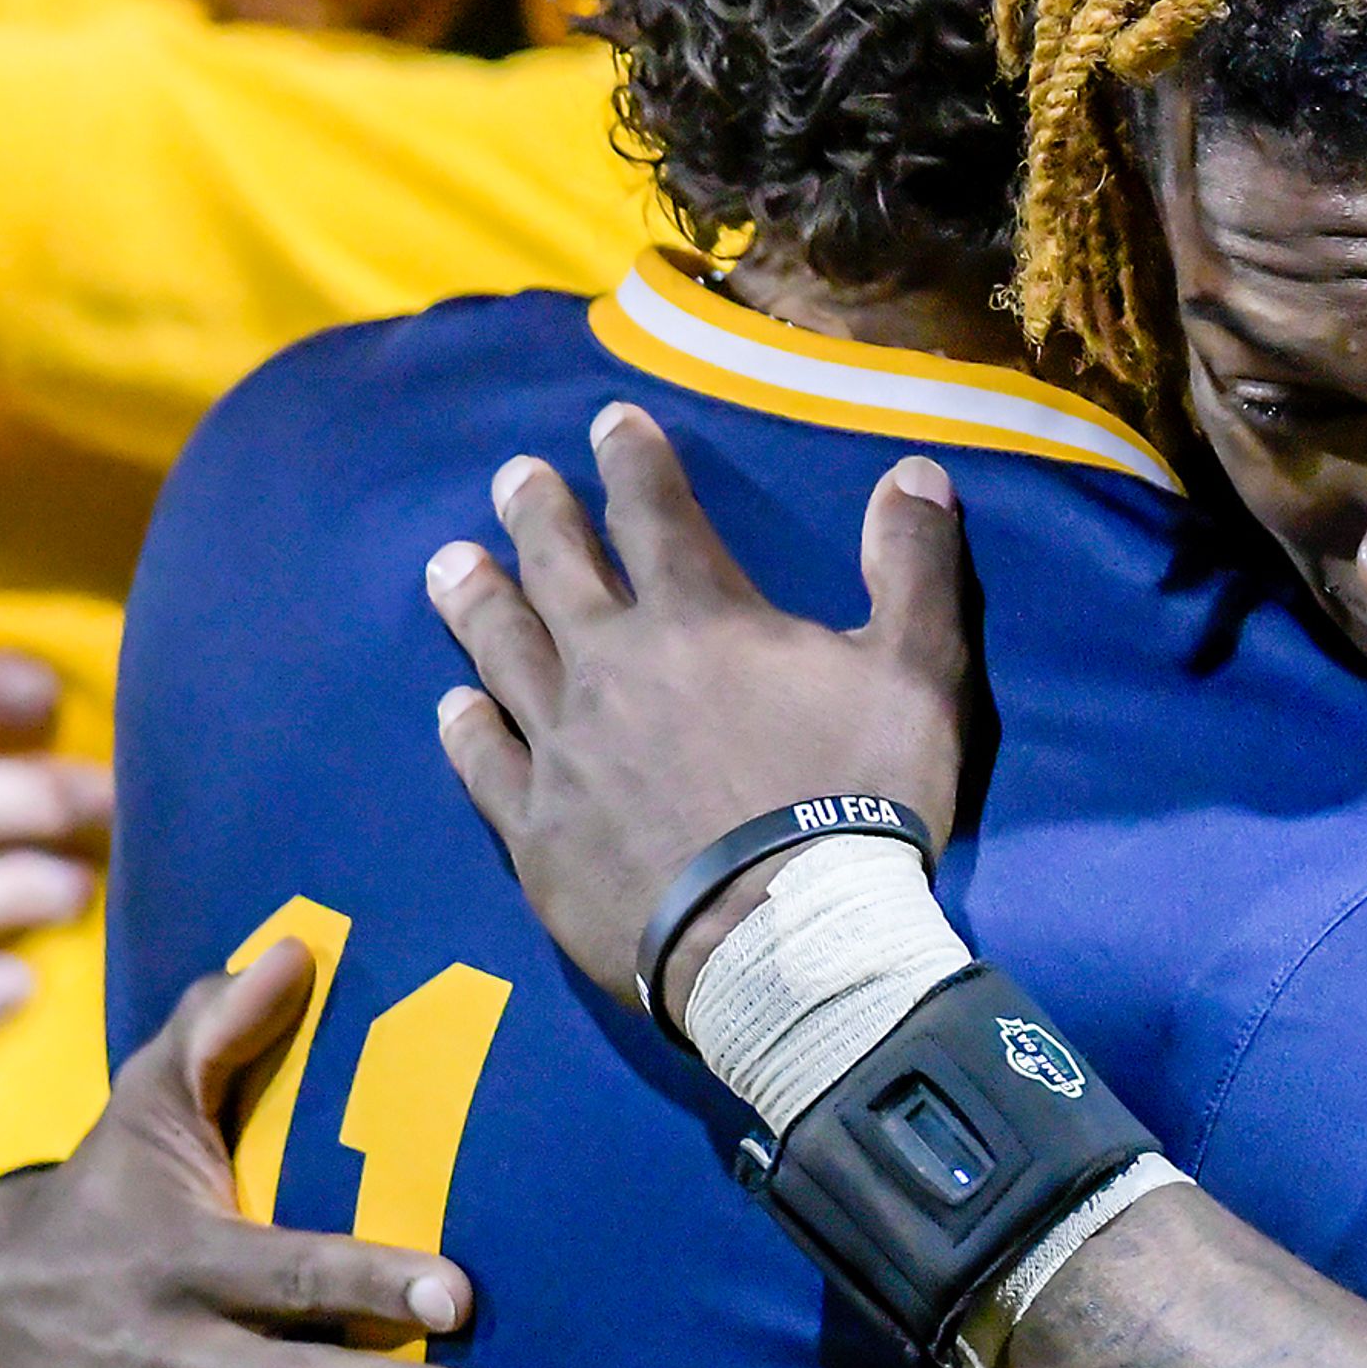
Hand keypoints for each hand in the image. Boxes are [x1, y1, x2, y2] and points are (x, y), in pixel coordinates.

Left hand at [426, 402, 969, 1015]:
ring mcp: (563, 749)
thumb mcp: (919, 675)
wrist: (785, 946)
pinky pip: (487, 762)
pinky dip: (467, 725)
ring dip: (477, 601)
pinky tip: (451, 703)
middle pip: (560, 570)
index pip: (656, 514)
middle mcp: (614, 667)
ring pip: (504, 652)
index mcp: (702, 619)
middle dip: (538, 514)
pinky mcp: (536, 831)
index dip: (632, 461)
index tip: (607, 421)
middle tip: (513, 475)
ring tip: (447, 563)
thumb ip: (915, 569)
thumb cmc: (858, 804)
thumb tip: (916, 472)